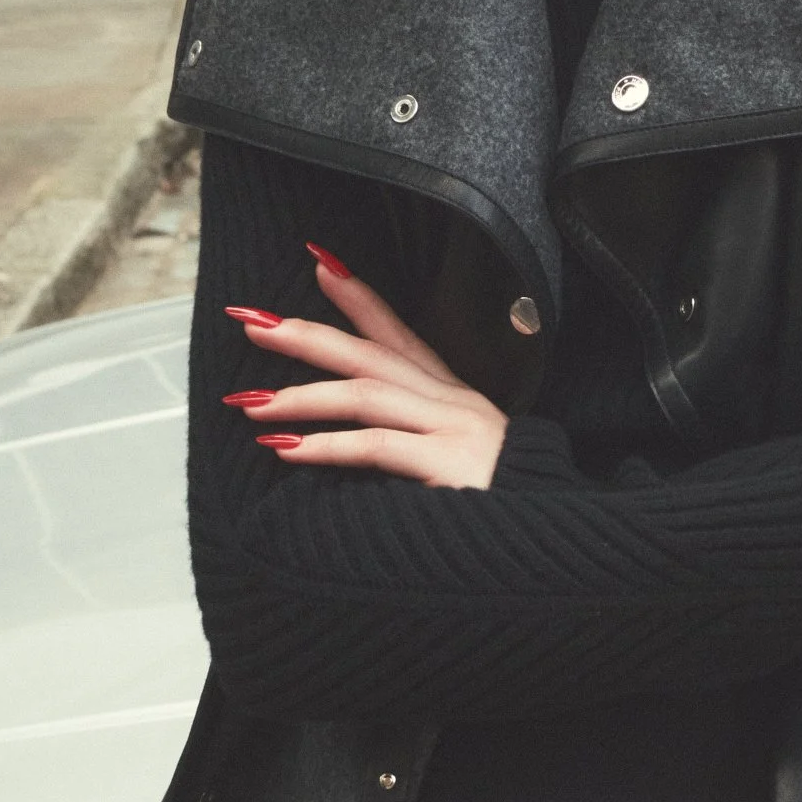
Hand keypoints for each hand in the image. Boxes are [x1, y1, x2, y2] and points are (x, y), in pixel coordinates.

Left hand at [223, 247, 508, 488]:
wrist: (552, 539)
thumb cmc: (497, 507)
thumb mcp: (455, 461)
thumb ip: (413, 441)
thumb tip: (351, 432)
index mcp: (452, 396)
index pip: (399, 334)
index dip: (359, 298)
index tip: (319, 263)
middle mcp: (452, 402)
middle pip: (370, 354)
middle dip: (307, 335)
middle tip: (251, 321)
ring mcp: (452, 430)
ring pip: (366, 394)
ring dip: (302, 396)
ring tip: (249, 402)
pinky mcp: (448, 466)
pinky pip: (377, 447)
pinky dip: (328, 446)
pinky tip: (287, 449)